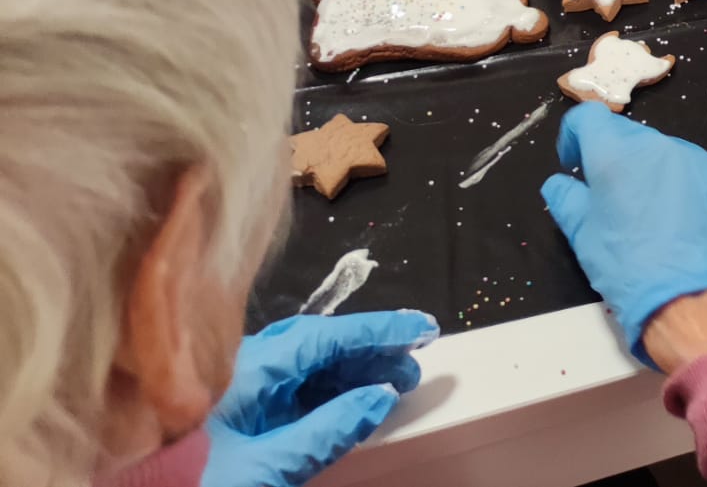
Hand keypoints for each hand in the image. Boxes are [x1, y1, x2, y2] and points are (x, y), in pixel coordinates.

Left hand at [200, 310, 435, 486]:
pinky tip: (350, 403)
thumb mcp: (265, 469)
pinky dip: (326, 394)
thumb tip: (379, 396)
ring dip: (350, 373)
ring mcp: (235, 395)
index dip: (378, 330)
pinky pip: (289, 394)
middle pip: (316, 346)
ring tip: (393, 384)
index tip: (424, 329)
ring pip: (304, 369)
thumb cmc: (189, 485)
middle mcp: (241, 372)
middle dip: (368, 351)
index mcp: (246, 372)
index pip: (325, 337)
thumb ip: (325, 431)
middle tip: (415, 366)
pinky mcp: (232, 420)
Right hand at [541, 102, 706, 363]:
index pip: (589, 118)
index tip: (575, 163)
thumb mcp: (583, 236)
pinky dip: (680, 185)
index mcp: (616, 153)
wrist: (694, 295)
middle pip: (628, 135)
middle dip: (613, 157)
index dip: (575, 136)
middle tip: (609, 196)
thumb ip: (567, 201)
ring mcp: (695, 158)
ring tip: (648, 215)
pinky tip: (679, 222)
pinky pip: (692, 170)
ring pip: (662, 153)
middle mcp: (657, 145)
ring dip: (648, 171)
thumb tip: (559, 184)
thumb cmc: (628, 266)